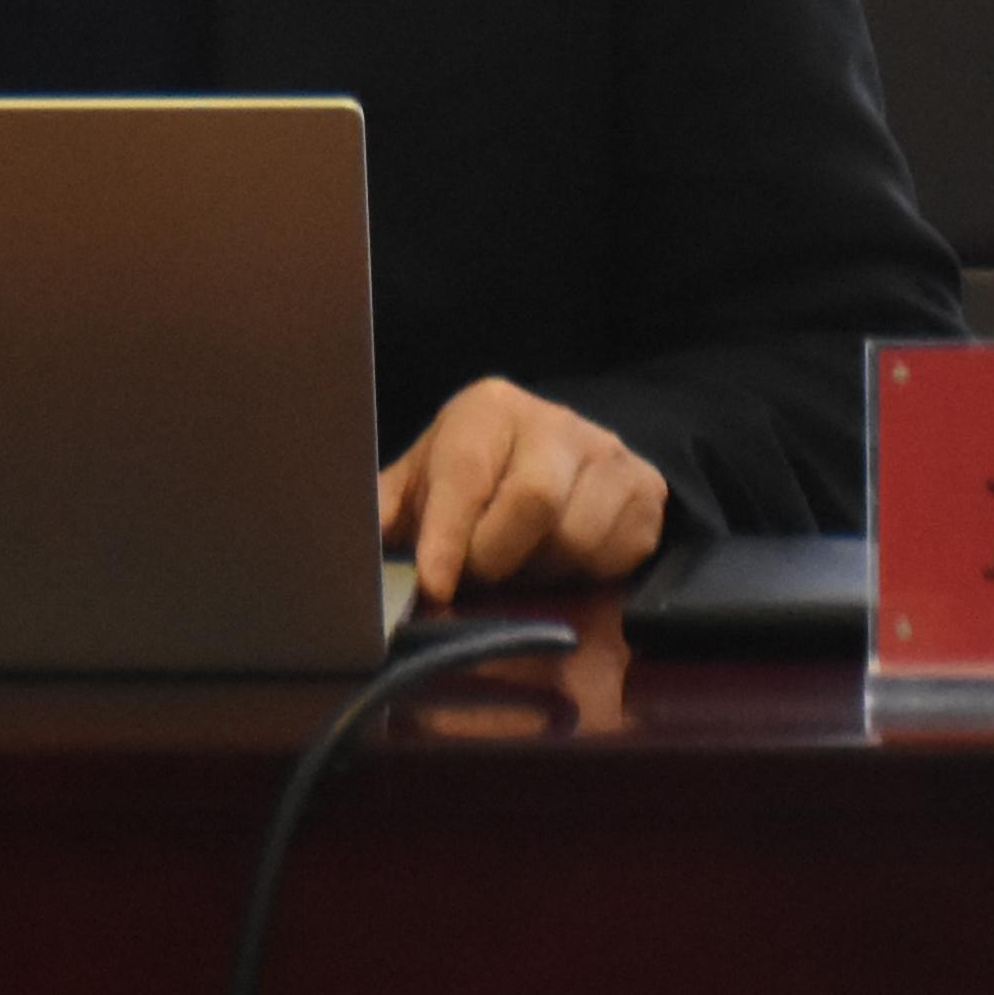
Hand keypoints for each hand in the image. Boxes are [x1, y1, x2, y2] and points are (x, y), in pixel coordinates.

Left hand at [377, 377, 670, 607]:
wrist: (557, 457)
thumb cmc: (474, 477)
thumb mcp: (423, 483)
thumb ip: (386, 513)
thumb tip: (346, 556)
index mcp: (489, 409)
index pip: (467, 472)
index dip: (448, 536)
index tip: (435, 585)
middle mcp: (555, 420)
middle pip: (532, 501)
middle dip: (496, 557)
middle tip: (477, 580)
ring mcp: (609, 452)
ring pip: (577, 536)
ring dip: (541, 571)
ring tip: (519, 564)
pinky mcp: (647, 489)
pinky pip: (617, 553)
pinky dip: (586, 573)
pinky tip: (560, 561)